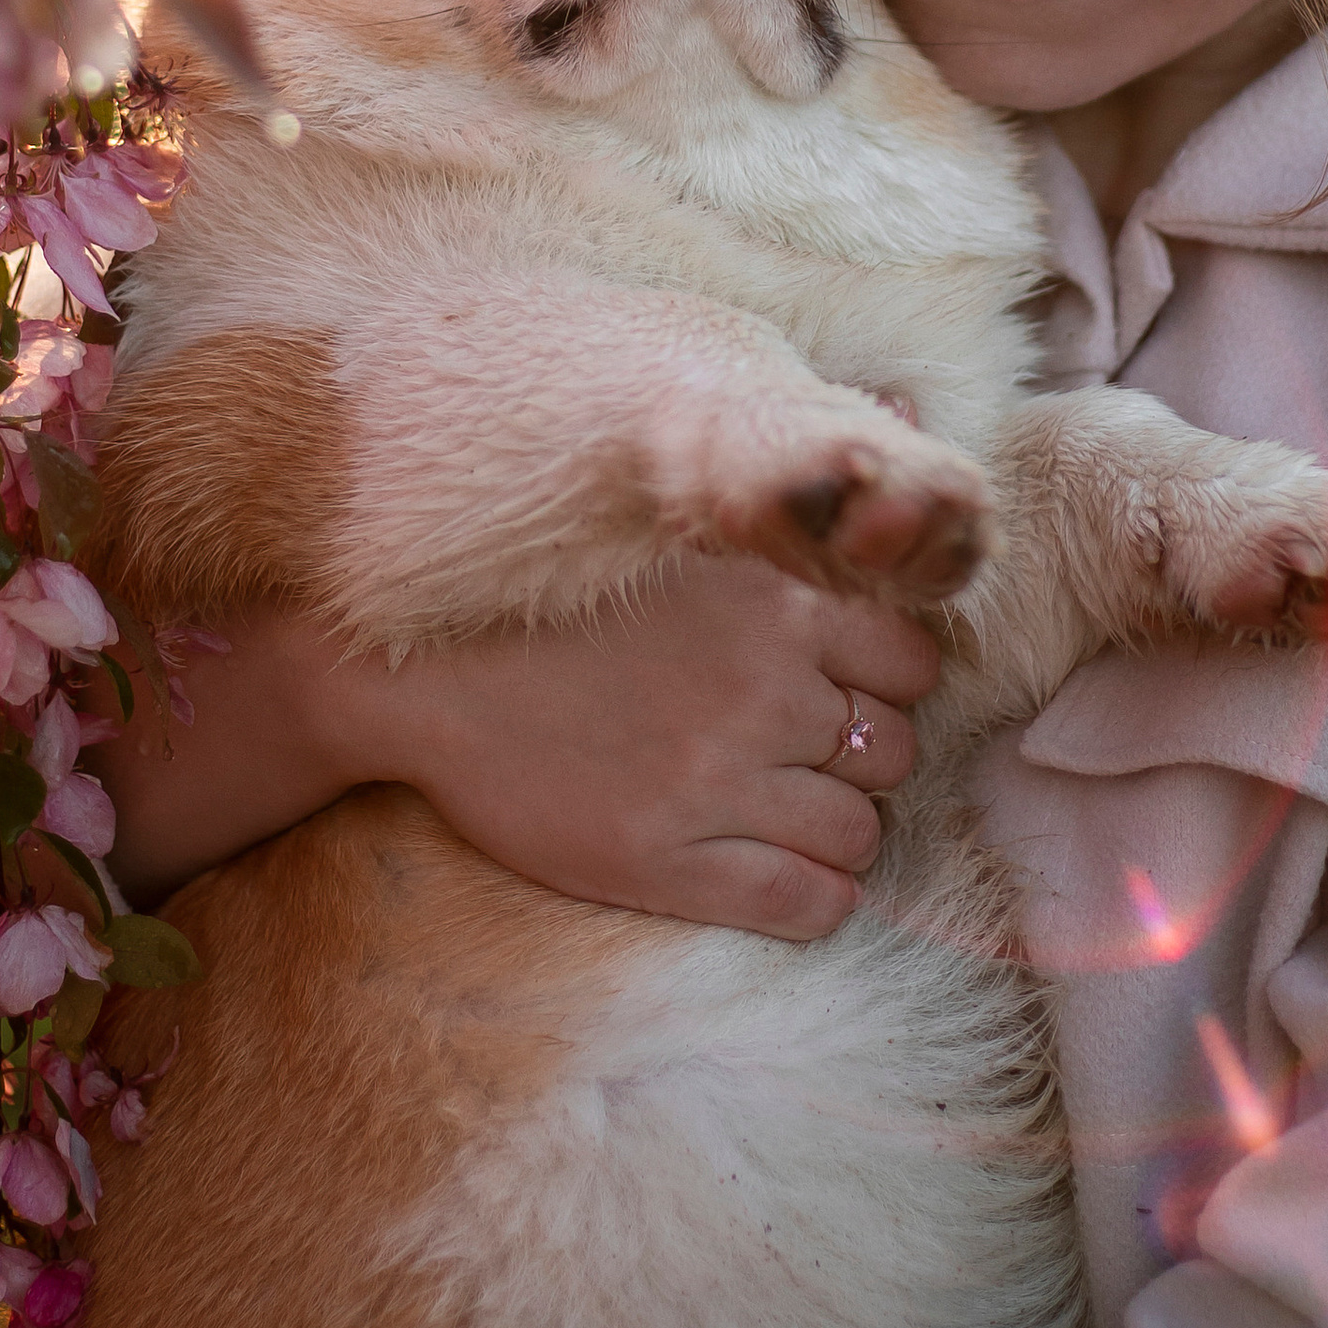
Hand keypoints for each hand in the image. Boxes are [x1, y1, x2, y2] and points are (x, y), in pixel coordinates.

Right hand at [98, 555, 937, 936]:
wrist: (413, 670)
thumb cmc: (549, 587)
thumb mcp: (676, 517)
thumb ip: (793, 492)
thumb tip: (909, 423)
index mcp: (772, 601)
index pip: (913, 659)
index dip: (889, 678)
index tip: (846, 681)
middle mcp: (763, 690)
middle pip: (896, 747)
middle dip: (867, 752)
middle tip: (813, 748)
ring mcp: (718, 782)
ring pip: (861, 831)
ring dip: (843, 826)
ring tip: (790, 810)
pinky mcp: (668, 862)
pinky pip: (807, 903)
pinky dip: (818, 897)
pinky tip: (786, 876)